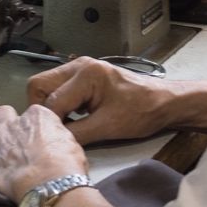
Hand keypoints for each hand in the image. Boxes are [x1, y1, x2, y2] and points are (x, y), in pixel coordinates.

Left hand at [0, 104, 87, 200]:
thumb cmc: (66, 165)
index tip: (35, 137)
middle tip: (9, 136)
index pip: (31, 113)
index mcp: (35, 116)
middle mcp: (11, 123)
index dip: (32, 126)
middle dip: (3, 121)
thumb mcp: (70, 142)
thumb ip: (54, 134)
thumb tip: (50, 138)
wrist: (50, 186)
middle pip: (0, 112)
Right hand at [28, 57, 174, 144]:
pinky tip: (73, 119)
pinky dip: (61, 104)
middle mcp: (79, 65)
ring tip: (63, 127)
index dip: (50, 124)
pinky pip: (61, 88)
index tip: (54, 140)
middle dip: (42, 109)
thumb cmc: (142, 112)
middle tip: (53, 131)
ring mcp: (81, 68)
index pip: (50, 101)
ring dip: (51, 106)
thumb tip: (52, 140)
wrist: (167, 102)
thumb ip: (76, 133)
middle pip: (39, 85)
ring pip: (47, 86)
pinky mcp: (85, 76)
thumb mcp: (108, 127)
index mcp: (85, 74)